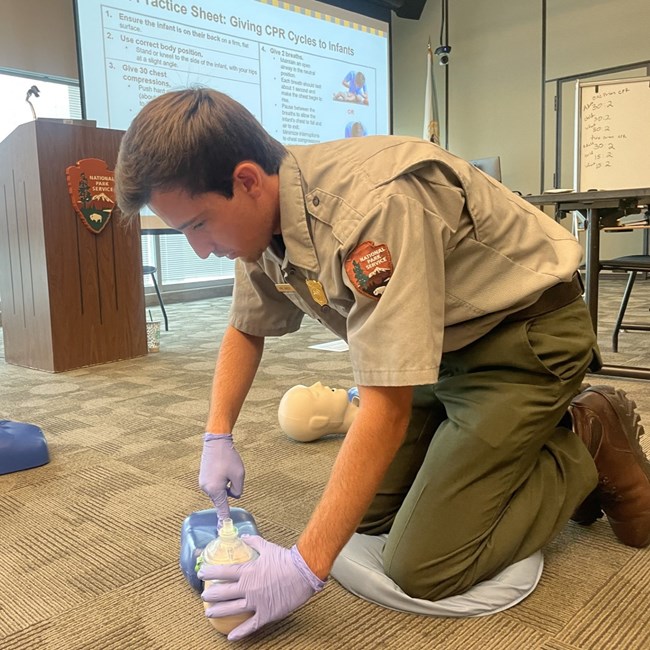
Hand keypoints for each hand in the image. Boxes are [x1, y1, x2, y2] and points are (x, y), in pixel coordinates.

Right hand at [198, 433, 244, 524]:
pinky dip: (220, 480)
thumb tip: (233, 496)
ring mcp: (203, 483)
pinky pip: (215, 485)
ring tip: (225, 468)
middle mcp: (206, 489)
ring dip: (225, 484)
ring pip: (219, 491)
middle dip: (229, 489)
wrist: (216, 441)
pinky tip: (221, 467)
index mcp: (215, 490)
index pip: (222, 508)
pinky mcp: (202, 477)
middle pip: (222, 497)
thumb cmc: (228, 457)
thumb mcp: (239, 475)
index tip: (222, 530)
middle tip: (231, 473)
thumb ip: (238, 490)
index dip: (224, 518)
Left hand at [198, 536, 325, 639]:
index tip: (201, 574)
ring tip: (209, 613)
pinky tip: (230, 637)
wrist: (303, 573)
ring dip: (219, 611)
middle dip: (211, 595)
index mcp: (248, 571)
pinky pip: (250, 626)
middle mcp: (248, 588)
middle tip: (203, 596)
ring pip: (232, 609)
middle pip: (224, 593)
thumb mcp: (268, 547)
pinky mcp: (266, 614)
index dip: (211, 572)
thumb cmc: (286, 560)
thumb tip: (244, 536)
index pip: (224, 572)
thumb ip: (254, 542)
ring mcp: (256, 602)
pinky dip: (240, 632)